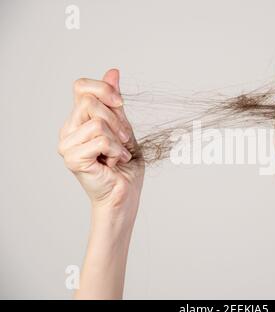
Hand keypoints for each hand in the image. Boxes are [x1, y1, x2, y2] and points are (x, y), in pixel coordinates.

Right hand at [58, 69, 143, 222]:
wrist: (125, 194)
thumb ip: (115, 103)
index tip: (120, 103)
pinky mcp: (73, 159)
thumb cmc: (124, 166)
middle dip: (117, 120)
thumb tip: (113, 72)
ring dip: (118, 139)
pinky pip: (101, 139)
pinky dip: (117, 150)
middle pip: (90, 101)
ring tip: (119, 154)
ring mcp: (67, 145)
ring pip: (97, 122)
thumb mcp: (123, 127)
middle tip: (124, 139)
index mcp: (78, 121)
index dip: (104, 89)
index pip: (82, 87)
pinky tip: (116, 162)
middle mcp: (68, 130)